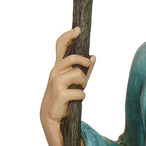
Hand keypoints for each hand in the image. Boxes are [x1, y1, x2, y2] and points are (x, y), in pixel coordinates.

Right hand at [40, 27, 95, 145]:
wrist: (52, 115)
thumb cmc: (64, 97)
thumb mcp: (73, 82)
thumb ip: (83, 70)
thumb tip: (94, 57)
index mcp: (58, 66)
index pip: (60, 46)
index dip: (68, 36)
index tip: (77, 29)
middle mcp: (55, 71)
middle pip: (73, 58)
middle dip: (84, 62)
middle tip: (87, 65)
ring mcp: (56, 81)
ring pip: (79, 75)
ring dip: (83, 84)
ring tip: (79, 90)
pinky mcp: (60, 93)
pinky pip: (80, 92)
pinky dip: (82, 97)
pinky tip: (76, 100)